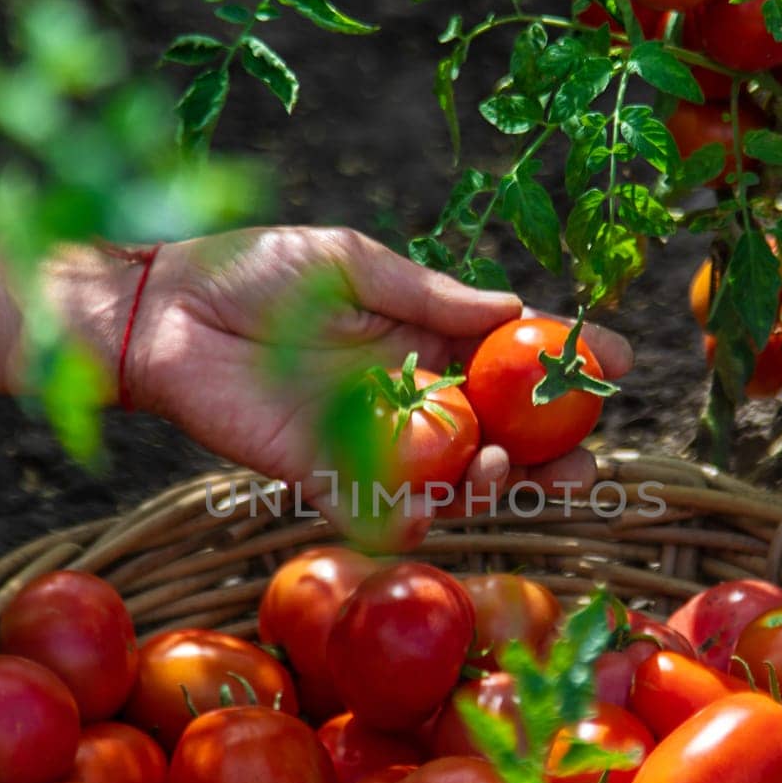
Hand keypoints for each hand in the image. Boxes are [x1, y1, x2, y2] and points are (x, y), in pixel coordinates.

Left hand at [126, 227, 632, 544]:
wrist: (162, 311)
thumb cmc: (251, 270)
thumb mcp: (351, 262)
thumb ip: (427, 294)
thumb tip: (511, 306)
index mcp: (420, 337)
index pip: (509, 357)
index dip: (565, 362)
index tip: (619, 361)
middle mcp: (407, 395)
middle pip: (497, 434)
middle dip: (549, 454)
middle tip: (588, 463)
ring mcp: (369, 441)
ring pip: (451, 480)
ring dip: (490, 487)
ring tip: (506, 470)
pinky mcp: (320, 476)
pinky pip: (378, 510)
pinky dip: (412, 520)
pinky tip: (436, 511)